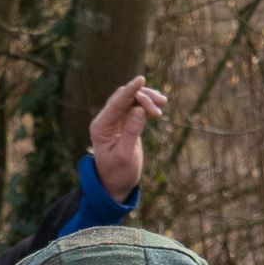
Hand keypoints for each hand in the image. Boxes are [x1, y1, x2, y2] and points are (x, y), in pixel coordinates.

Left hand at [88, 76, 167, 201]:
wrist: (115, 184)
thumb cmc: (117, 173)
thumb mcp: (125, 155)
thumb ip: (131, 132)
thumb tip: (139, 109)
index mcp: (101, 126)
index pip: (116, 103)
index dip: (129, 90)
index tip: (141, 79)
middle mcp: (106, 120)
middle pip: (124, 97)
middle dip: (142, 97)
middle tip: (159, 108)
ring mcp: (115, 120)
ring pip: (131, 100)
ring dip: (147, 99)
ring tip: (162, 104)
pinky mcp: (125, 122)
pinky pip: (136, 107)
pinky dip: (147, 105)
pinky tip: (159, 107)